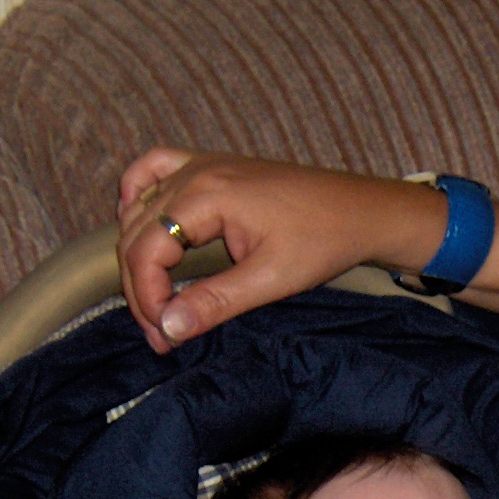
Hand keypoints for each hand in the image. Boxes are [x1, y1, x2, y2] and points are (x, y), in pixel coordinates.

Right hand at [115, 148, 443, 353]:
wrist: (362, 210)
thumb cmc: (325, 240)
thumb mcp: (272, 279)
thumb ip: (216, 302)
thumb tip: (169, 327)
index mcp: (208, 195)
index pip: (146, 248)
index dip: (146, 296)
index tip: (164, 335)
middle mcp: (197, 172)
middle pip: (136, 232)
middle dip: (141, 286)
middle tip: (162, 333)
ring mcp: (202, 164)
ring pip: (138, 206)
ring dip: (137, 252)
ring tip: (156, 300)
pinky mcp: (212, 166)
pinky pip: (155, 168)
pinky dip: (137, 195)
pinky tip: (138, 224)